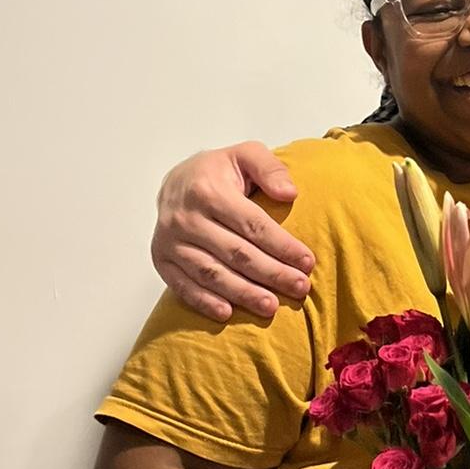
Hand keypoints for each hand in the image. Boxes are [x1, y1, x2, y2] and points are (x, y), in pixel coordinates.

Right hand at [151, 142, 313, 319]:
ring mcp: (170, 241)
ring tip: (271, 306)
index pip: (252, 225)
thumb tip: (290, 193)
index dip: (282, 246)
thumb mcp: (246, 155)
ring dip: (243, 293)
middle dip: (272, 273)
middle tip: (300, 287)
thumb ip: (270, 168)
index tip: (307, 262)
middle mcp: (185, 217)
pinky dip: (204, 302)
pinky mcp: (161, 259)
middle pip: (236, 253)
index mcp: (208, 190)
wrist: (176, 181)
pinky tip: (228, 313)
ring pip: (212, 273)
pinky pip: (183, 286)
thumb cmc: (219, 172)